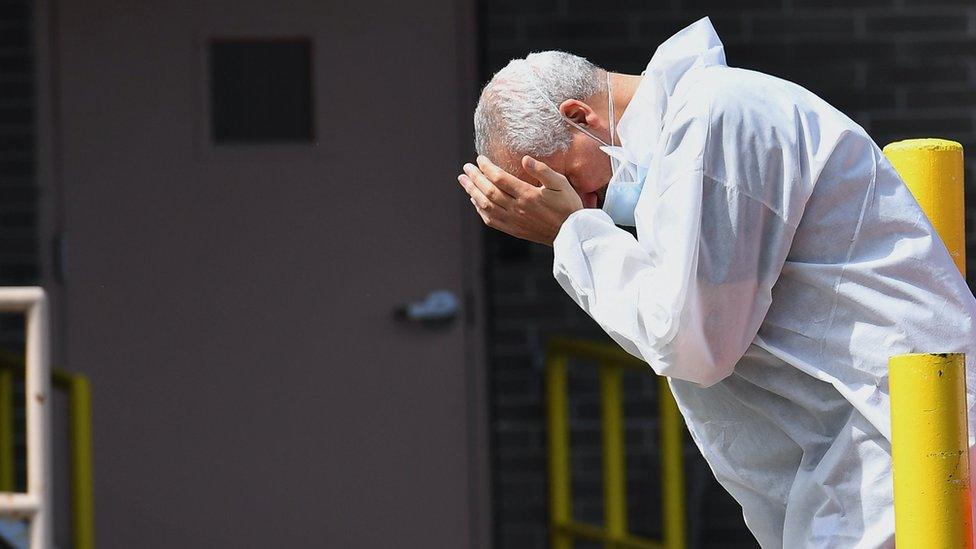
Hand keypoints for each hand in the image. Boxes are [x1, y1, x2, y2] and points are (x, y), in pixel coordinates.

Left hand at [458, 155, 582, 245]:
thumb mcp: (560, 183)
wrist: (571, 233)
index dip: (487, 168)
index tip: (479, 159)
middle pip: (489, 191)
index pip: (500, 179)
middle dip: (475, 178)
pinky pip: (491, 220)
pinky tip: (475, 200)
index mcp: (528, 195)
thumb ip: (542, 170)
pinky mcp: (514, 229)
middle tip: (465, 168)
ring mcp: (514, 221)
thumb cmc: (568, 206)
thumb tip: (525, 159)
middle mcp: (517, 209)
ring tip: (464, 181)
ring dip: (473, 192)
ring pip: (486, 205)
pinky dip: (480, 209)